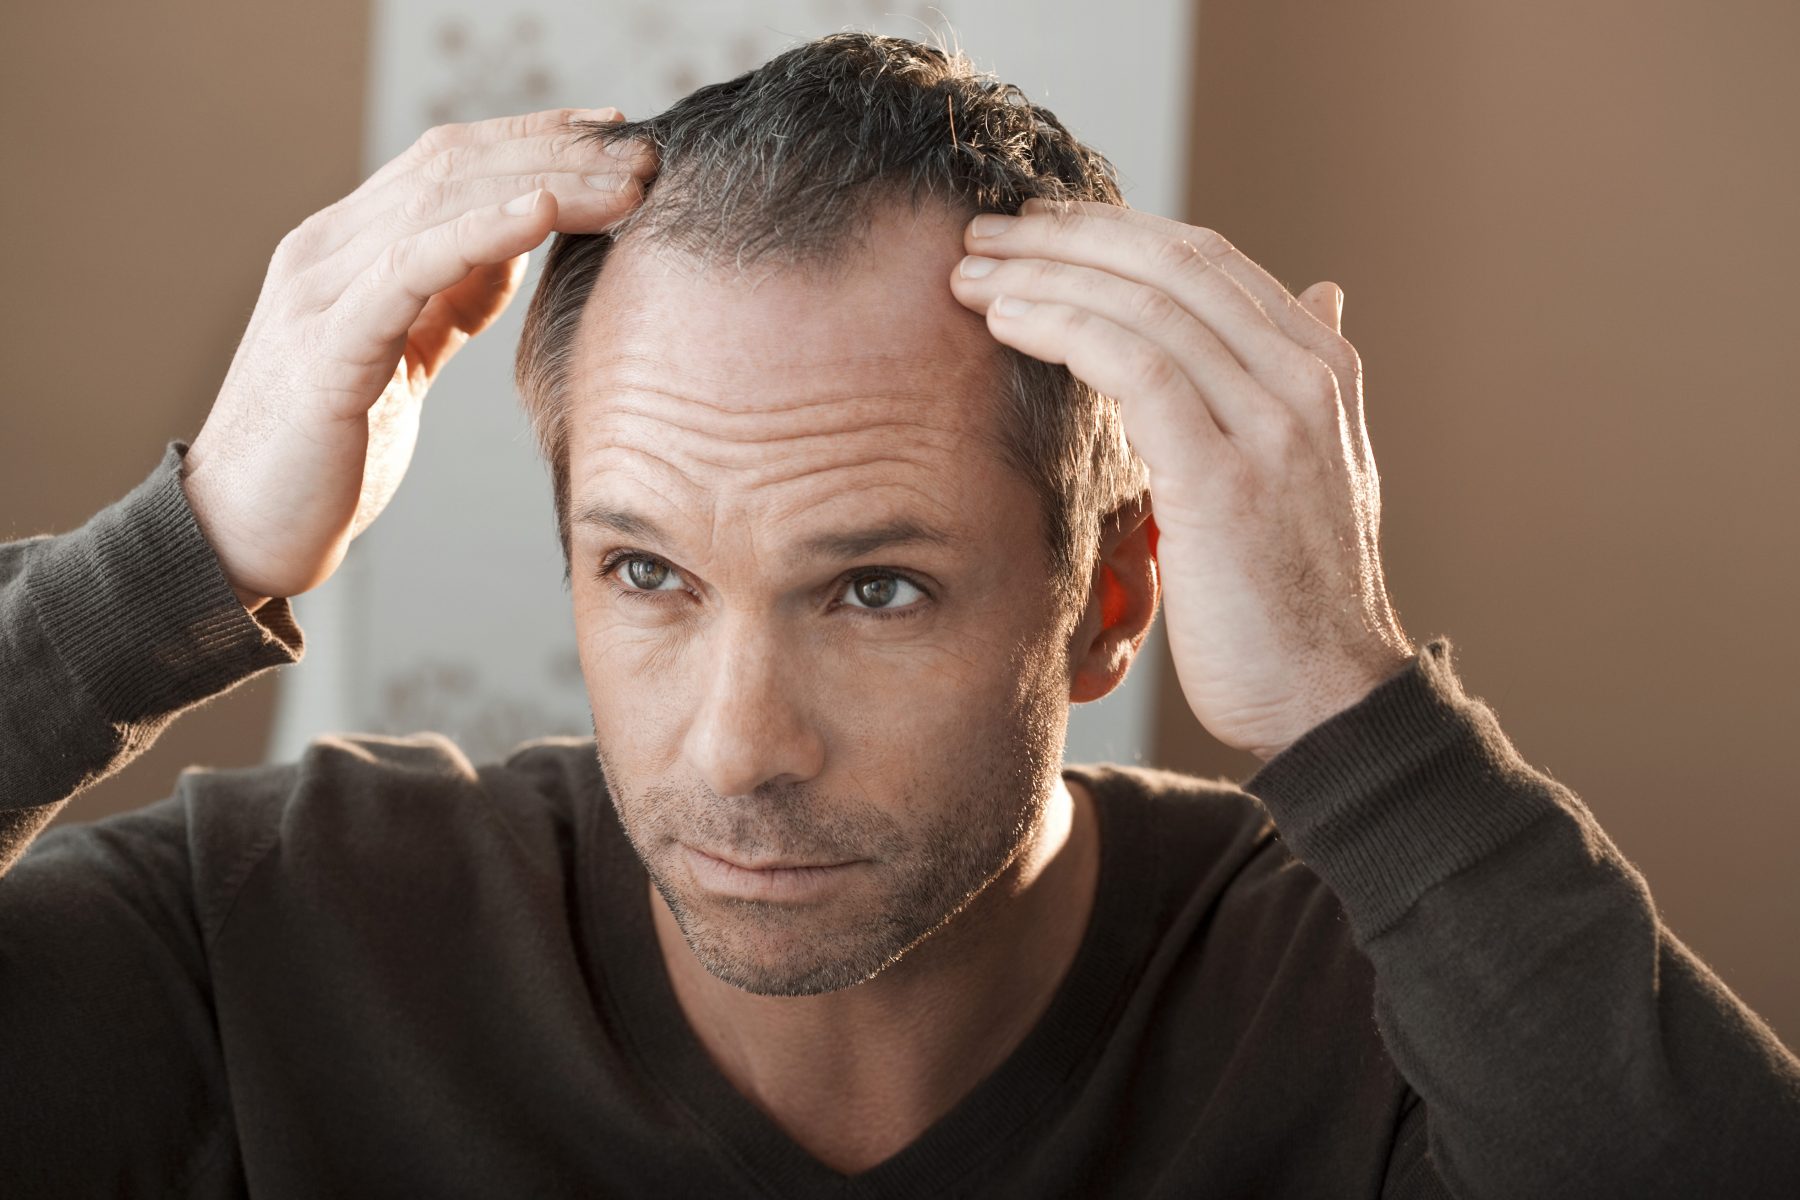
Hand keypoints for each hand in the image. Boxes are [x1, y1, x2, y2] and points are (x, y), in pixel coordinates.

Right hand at [180, 106, 653, 608]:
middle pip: (454, 167)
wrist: (241, 533)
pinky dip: (482, 232)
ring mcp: (320, 293)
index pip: (450, 161)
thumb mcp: (405, 355)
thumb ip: (448, 297)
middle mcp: (326, 251)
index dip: (536, 137)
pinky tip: (544, 212)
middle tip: (646, 155)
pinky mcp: (329, 349)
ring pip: (442, 203)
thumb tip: (514, 245)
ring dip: (545, 183)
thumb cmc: (329, 454)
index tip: (618, 135)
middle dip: (558, 153)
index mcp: (345, 247)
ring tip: (624, 181)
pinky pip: (411, 269)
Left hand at [951, 200, 1413, 761]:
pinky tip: (1002, 319)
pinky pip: (1131, 364)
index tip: (1032, 228)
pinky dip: (1059, 325)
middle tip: (982, 231)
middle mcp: (1304, 378)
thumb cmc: (1294, 600)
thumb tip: (1319, 290)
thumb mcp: (1317, 467)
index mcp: (1320, 367)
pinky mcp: (1224, 475)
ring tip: (969, 272)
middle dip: (1063, 235)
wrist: (1326, 699)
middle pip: (1170, 259)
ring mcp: (1271, 421)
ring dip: (1042, 274)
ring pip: (1144, 301)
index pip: (1204, 257)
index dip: (1109, 229)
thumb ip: (1295, 382)